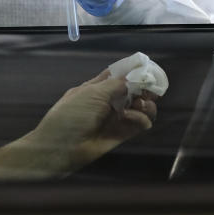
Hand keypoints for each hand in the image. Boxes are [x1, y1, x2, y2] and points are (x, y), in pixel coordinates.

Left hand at [29, 71, 156, 173]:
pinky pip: (141, 123)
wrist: (62, 146)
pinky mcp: (123, 133)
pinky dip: (141, 118)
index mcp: (98, 86)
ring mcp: (117, 117)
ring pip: (141, 107)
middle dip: (145, 88)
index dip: (134, 70)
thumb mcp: (92, 92)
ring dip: (146, 104)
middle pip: (134, 90)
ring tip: (140, 104)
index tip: (147, 68)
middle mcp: (109, 100)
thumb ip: (116, 84)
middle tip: (151, 90)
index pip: (119, 74)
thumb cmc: (72, 114)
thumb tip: (134, 79)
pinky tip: (131, 118)